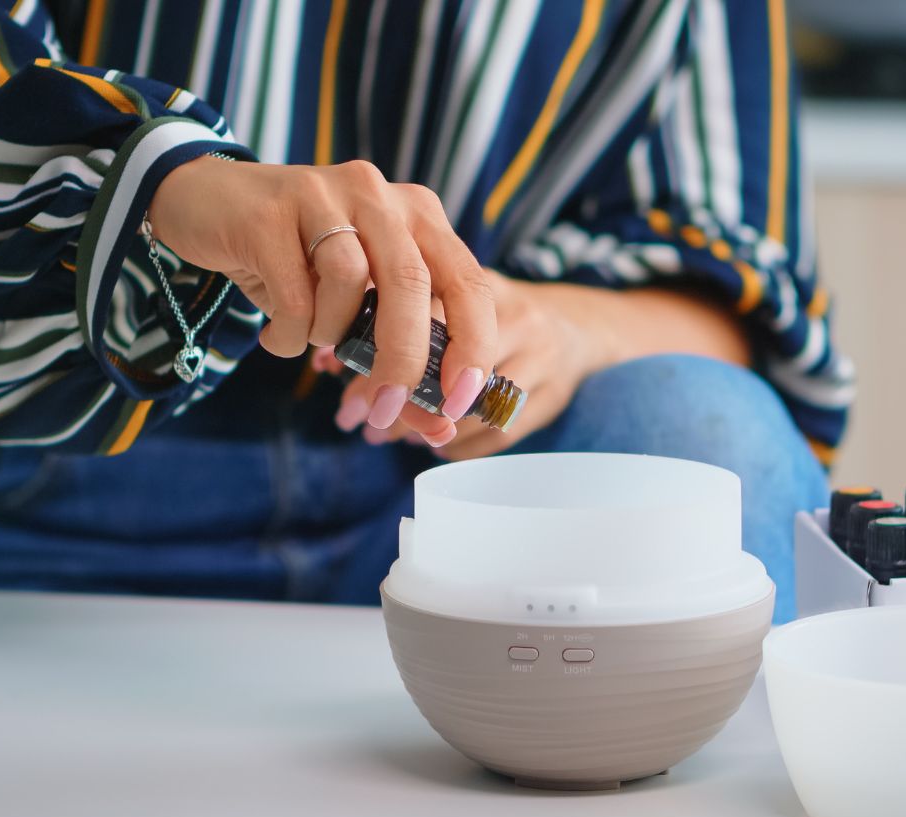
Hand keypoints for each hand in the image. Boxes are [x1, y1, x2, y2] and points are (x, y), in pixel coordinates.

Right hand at [148, 156, 494, 428]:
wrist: (206, 205)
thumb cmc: (299, 265)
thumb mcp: (358, 309)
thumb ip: (402, 364)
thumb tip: (441, 430)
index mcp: (418, 217)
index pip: (469, 282)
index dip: (472, 345)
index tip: (459, 400)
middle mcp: (380, 196)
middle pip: (412, 284)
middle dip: (404, 360)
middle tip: (386, 408)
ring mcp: (325, 194)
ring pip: (349, 282)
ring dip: (330, 333)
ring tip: (312, 335)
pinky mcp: (273, 210)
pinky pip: (294, 293)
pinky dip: (290, 333)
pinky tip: (278, 333)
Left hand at [316, 269, 613, 456]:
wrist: (581, 326)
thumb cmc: (499, 311)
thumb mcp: (456, 294)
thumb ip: (398, 315)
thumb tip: (324, 361)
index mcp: (486, 284)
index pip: (429, 320)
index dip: (385, 357)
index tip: (348, 382)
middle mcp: (519, 319)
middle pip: (451, 370)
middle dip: (401, 401)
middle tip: (363, 420)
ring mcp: (541, 361)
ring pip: (472, 411)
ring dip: (423, 430)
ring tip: (385, 435)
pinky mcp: (551, 400)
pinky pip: (496, 437)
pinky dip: (456, 445)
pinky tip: (431, 442)